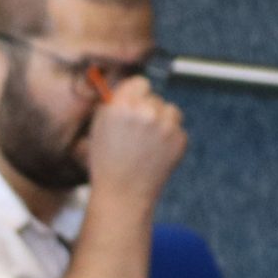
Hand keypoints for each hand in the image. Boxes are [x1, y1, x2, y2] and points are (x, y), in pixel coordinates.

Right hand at [84, 77, 187, 201]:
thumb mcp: (97, 129)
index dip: (135, 94)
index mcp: (121, 107)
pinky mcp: (180, 139)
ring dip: (162, 122)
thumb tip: (126, 88)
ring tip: (146, 143)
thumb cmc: (106, 164)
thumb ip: (112, 105)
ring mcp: (166, 126)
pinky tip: (155, 153)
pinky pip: (178, 129)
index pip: (140, 82)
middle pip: (155, 98)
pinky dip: (170, 139)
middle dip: (147, 111)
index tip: (133, 104)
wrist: (123, 194)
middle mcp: (145, 112)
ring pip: (170, 111)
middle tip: (136, 133)